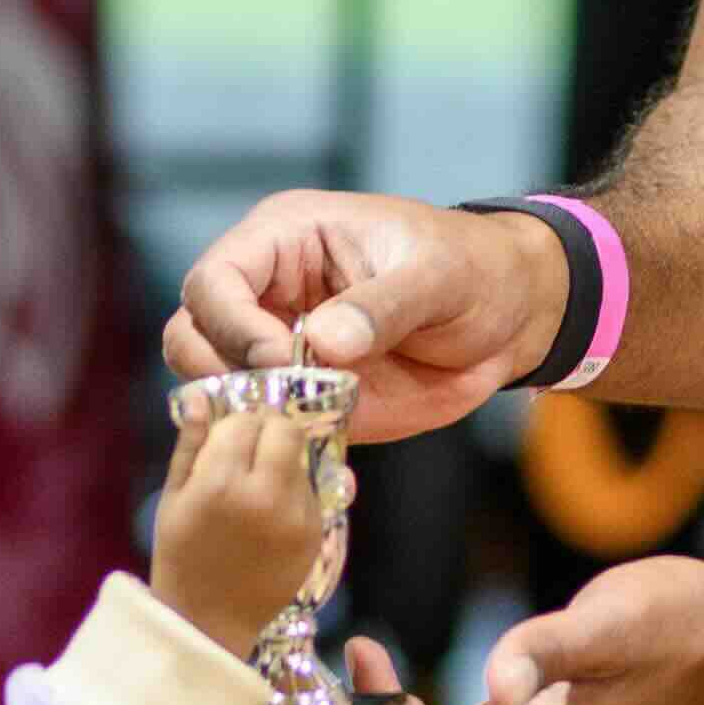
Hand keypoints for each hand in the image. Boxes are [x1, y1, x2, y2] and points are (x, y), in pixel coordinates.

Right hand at [149, 394, 333, 657]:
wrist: (209, 623)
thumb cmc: (181, 557)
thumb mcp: (173, 497)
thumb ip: (191, 443)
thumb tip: (201, 396)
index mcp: (221, 482)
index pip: (244, 420)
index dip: (233, 424)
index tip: (224, 439)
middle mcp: (265, 494)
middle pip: (284, 428)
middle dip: (267, 430)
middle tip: (248, 451)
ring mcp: (296, 516)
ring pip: (301, 456)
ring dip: (282, 458)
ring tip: (256, 486)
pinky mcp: (314, 533)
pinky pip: (310, 489)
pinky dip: (293, 489)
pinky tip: (268, 512)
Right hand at [166, 191, 563, 443]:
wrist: (511, 316)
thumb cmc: (474, 270)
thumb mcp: (439, 275)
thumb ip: (382, 305)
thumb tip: (324, 342)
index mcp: (285, 240)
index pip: (212, 280)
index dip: (231, 325)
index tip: (281, 360)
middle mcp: (269, 293)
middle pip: (192, 336)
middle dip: (226, 375)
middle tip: (287, 400)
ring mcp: (281, 349)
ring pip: (218, 389)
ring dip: (248, 416)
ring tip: (304, 426)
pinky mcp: (305, 398)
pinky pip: (269, 430)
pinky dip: (282, 453)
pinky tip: (325, 464)